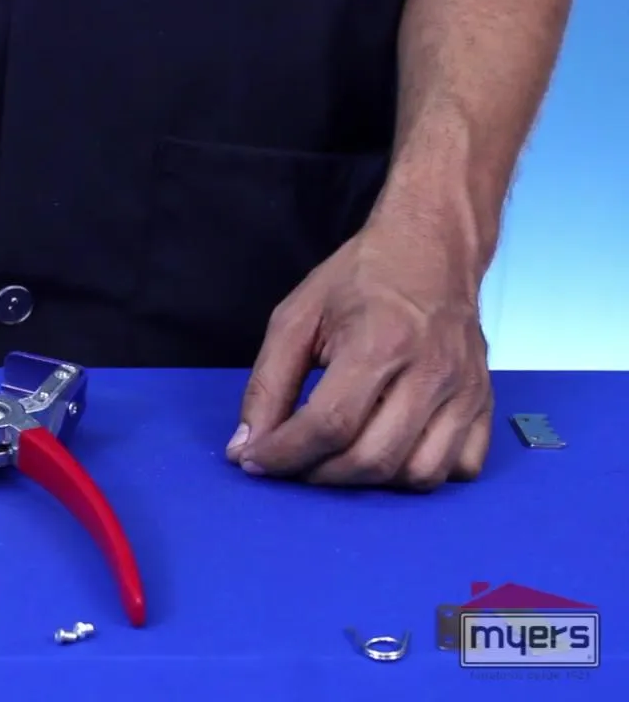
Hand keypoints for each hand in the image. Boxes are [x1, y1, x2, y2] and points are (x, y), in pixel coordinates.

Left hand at [224, 219, 492, 489]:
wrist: (432, 248)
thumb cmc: (359, 280)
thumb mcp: (296, 318)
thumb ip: (267, 385)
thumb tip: (246, 447)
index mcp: (380, 343)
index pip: (329, 425)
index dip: (285, 454)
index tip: (255, 461)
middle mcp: (432, 372)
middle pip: (373, 459)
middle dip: (319, 475)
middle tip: (292, 463)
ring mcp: (466, 390)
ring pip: (418, 475)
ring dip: (369, 484)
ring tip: (336, 460)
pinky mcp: (485, 402)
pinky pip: (461, 467)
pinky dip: (421, 474)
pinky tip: (390, 451)